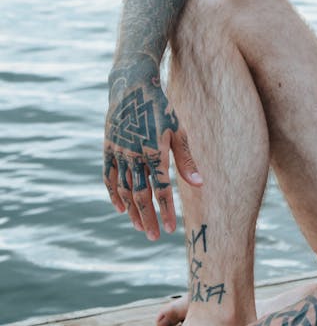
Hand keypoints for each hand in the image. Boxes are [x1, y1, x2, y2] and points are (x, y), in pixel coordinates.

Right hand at [103, 57, 201, 237]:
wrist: (132, 87)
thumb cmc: (161, 109)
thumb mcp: (178, 130)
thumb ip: (187, 159)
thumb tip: (200, 185)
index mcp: (155, 151)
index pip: (161, 189)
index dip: (166, 211)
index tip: (171, 229)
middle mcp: (134, 154)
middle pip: (140, 195)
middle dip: (148, 218)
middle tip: (154, 237)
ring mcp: (118, 152)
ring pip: (123, 189)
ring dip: (131, 211)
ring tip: (139, 227)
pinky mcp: (108, 148)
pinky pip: (108, 177)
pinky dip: (113, 194)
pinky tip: (120, 208)